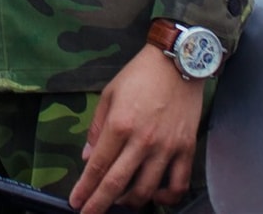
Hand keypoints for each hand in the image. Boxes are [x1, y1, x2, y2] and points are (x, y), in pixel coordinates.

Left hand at [69, 45, 202, 212]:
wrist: (177, 63)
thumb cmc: (139, 75)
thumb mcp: (108, 95)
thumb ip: (97, 129)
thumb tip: (87, 157)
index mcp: (119, 125)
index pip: (98, 166)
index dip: (85, 189)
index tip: (76, 202)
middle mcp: (142, 141)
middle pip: (117, 184)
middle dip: (100, 203)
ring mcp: (166, 148)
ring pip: (146, 189)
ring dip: (129, 202)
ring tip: (119, 202)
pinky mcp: (186, 150)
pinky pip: (178, 184)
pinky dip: (166, 197)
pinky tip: (154, 196)